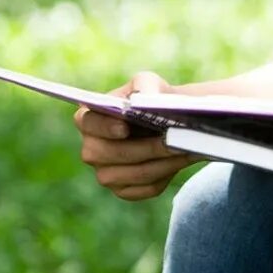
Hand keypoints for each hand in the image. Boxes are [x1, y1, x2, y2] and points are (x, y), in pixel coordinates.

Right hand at [73, 71, 197, 200]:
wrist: (166, 119)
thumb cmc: (151, 96)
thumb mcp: (147, 82)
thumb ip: (144, 86)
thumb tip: (145, 100)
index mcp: (88, 119)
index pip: (87, 124)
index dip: (104, 127)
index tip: (125, 127)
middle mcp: (91, 149)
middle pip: (111, 154)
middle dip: (144, 148)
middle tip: (170, 140)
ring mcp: (106, 173)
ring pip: (133, 173)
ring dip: (161, 162)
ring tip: (185, 148)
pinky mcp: (125, 190)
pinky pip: (145, 188)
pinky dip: (166, 174)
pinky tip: (182, 159)